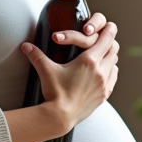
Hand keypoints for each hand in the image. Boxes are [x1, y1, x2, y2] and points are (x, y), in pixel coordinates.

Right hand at [20, 12, 119, 132]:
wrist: (60, 116)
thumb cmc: (55, 93)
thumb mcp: (46, 70)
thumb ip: (37, 55)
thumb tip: (26, 46)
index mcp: (88, 61)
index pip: (106, 39)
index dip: (109, 31)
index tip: (109, 26)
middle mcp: (100, 71)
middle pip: (113, 49)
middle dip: (109, 41)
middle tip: (104, 38)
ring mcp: (104, 83)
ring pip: (115, 62)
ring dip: (110, 56)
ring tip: (102, 53)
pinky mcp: (104, 94)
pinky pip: (113, 77)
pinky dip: (111, 70)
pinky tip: (103, 70)